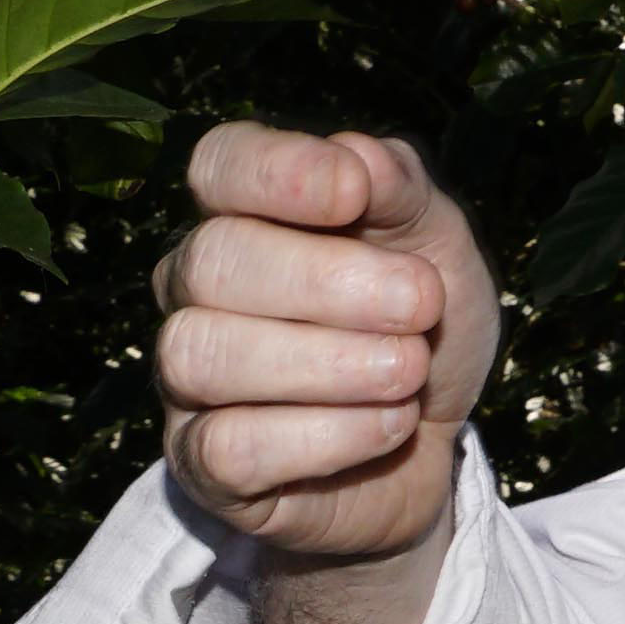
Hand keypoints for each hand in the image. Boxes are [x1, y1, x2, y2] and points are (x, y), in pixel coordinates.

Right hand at [152, 121, 496, 577]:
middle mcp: (195, 289)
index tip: (354, 194)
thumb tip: (356, 157)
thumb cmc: (419, 328)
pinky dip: (328, 436)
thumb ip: (400, 189)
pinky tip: (388, 425)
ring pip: (206, 356)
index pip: (219, 164)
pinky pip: (230, 448)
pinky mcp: (202, 466)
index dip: (278, 172)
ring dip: (331, 364)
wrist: (435, 446)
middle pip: (213, 261)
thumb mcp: (437, 243)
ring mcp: (187, 380)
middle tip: (422, 306)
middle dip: (330, 283)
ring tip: (409, 371)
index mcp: (245, 213)